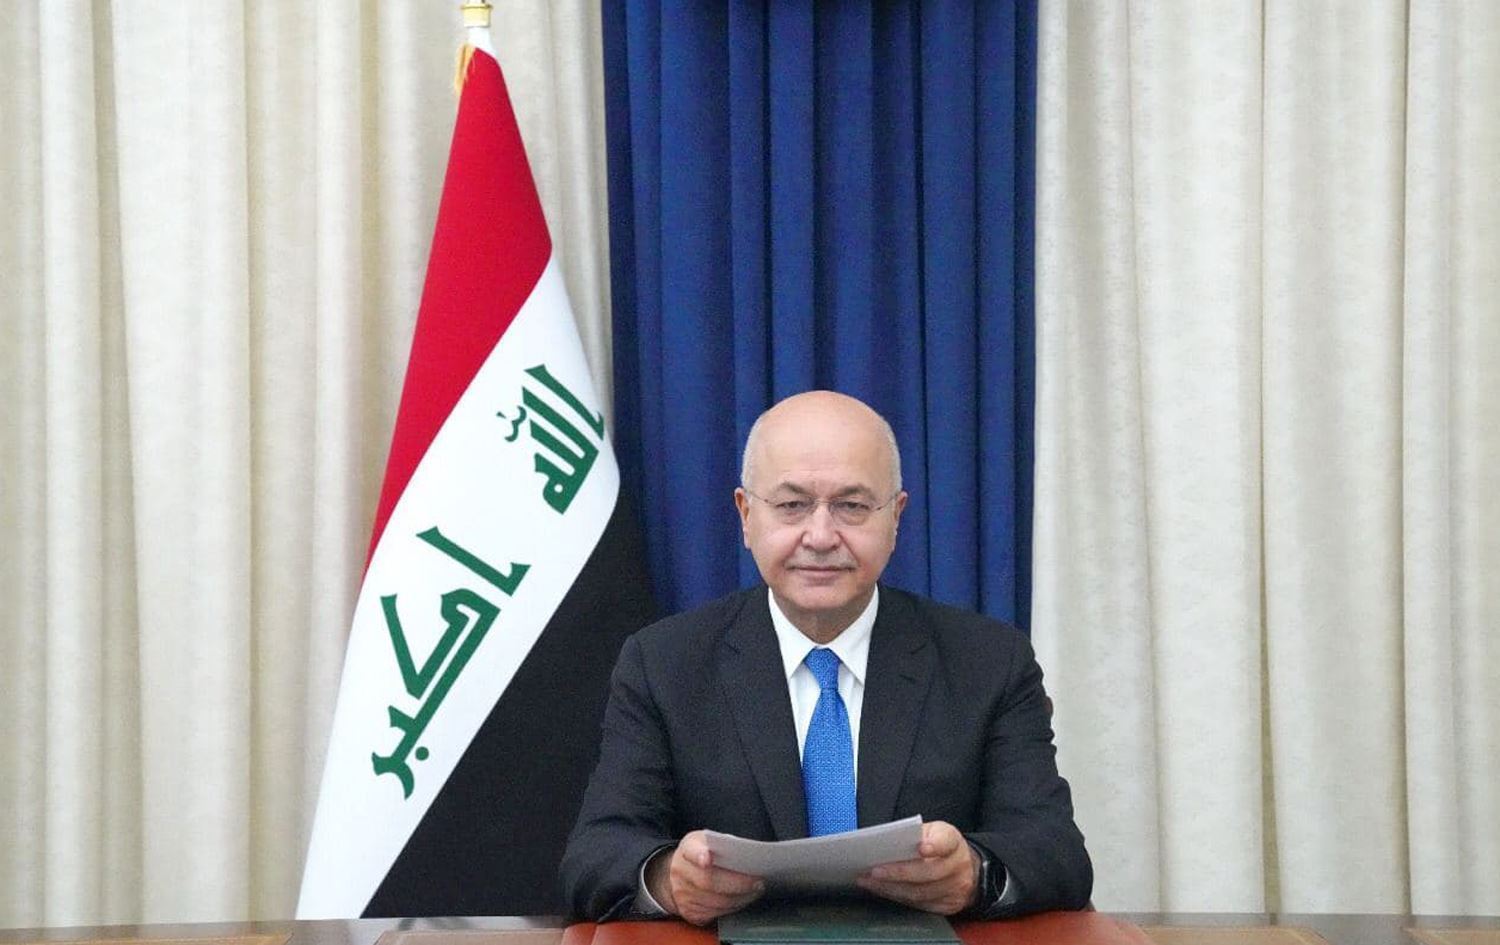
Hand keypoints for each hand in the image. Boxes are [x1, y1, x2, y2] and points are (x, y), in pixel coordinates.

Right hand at [647, 830, 765, 925]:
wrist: (680, 873)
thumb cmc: (704, 854)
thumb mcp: (710, 842)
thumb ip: (725, 845)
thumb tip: (749, 856)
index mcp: (688, 848)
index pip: (691, 851)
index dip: (699, 855)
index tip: (707, 858)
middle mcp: (680, 872)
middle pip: (708, 881)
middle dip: (738, 883)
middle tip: (758, 882)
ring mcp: (682, 894)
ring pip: (715, 902)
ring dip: (740, 898)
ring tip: (756, 890)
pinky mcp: (689, 912)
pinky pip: (714, 914)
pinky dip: (733, 907)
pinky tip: (743, 899)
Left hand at [856, 820, 978, 915]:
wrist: (964, 868)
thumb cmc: (939, 845)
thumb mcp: (932, 832)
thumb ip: (914, 835)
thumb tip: (882, 844)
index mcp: (953, 842)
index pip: (946, 842)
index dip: (935, 846)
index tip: (921, 848)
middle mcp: (958, 866)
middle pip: (929, 873)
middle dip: (899, 873)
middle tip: (875, 871)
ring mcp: (956, 888)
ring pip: (921, 893)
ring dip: (891, 888)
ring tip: (869, 881)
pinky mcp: (949, 905)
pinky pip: (919, 905)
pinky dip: (897, 897)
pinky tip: (881, 890)